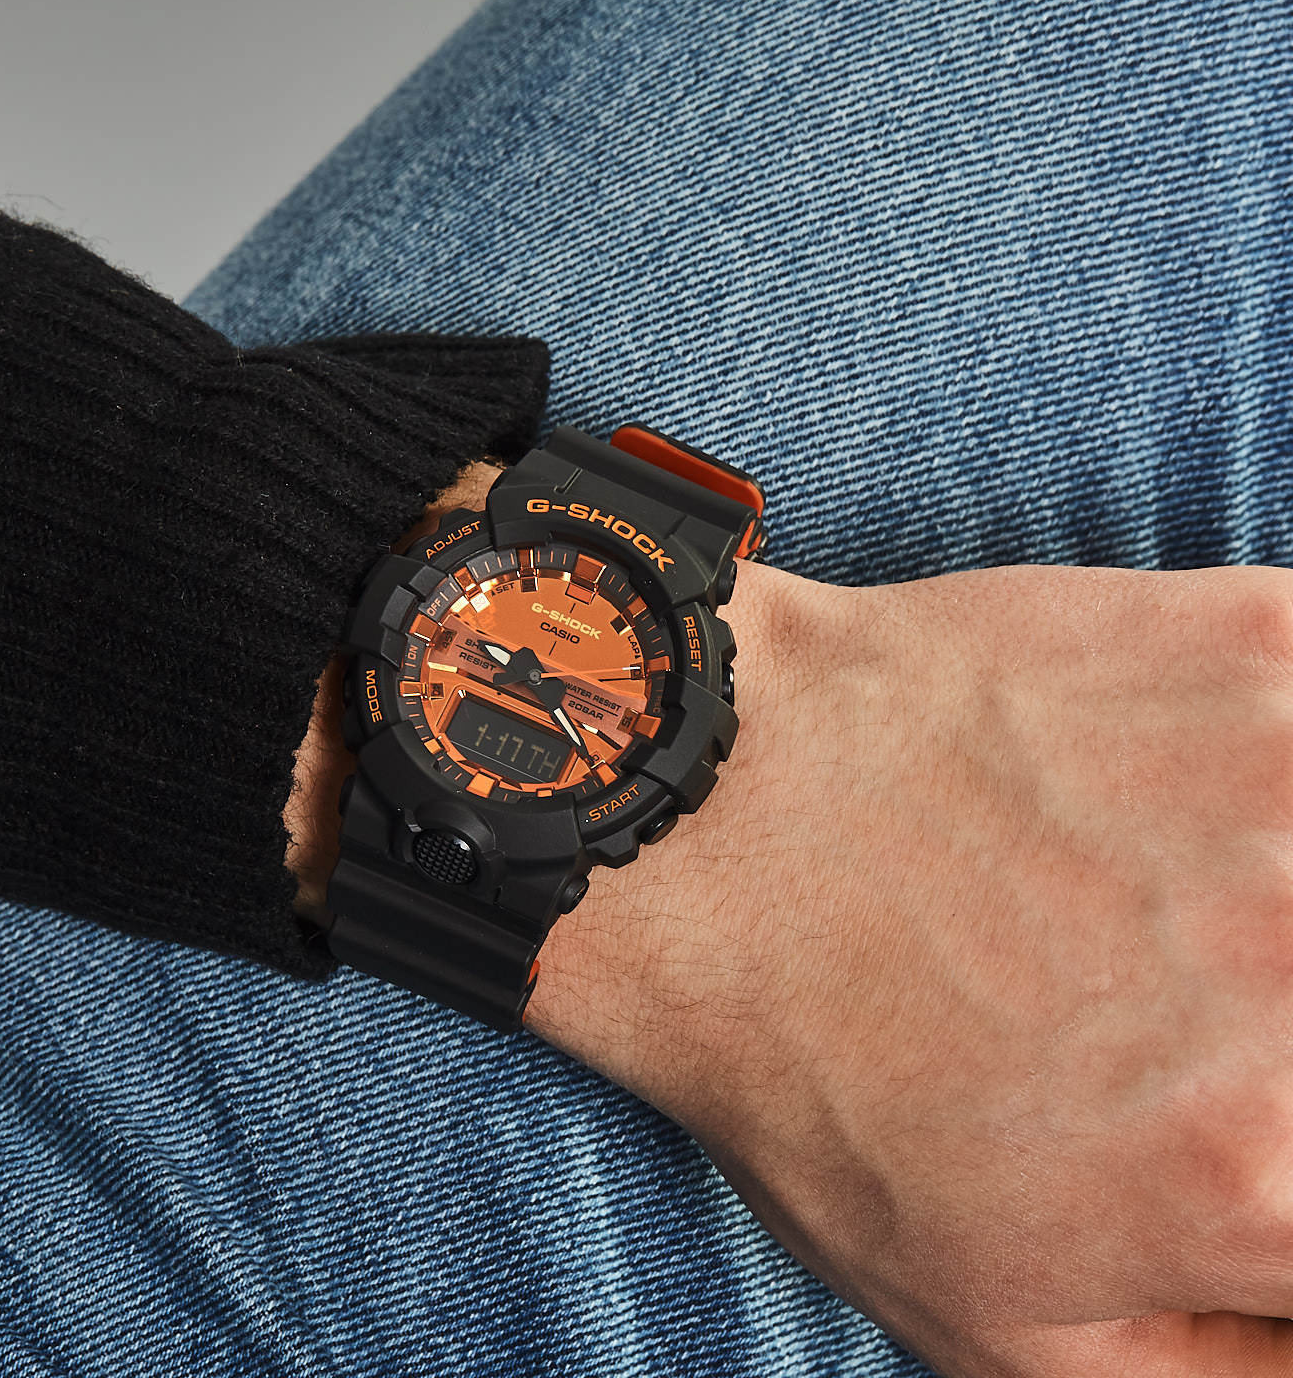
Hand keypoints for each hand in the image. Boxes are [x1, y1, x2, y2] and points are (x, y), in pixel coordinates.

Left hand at [527, 559, 1292, 1376]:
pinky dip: (1290, 758)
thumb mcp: (1000, 1324)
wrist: (718, 826)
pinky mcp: (1253, 648)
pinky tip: (1222, 791)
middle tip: (1196, 983)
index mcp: (1276, 1176)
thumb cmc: (818, 1066)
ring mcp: (1291, 793)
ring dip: (1286, 886)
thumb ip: (1233, 1375)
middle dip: (1285, 1016)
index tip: (1257, 1106)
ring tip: (1204, 904)